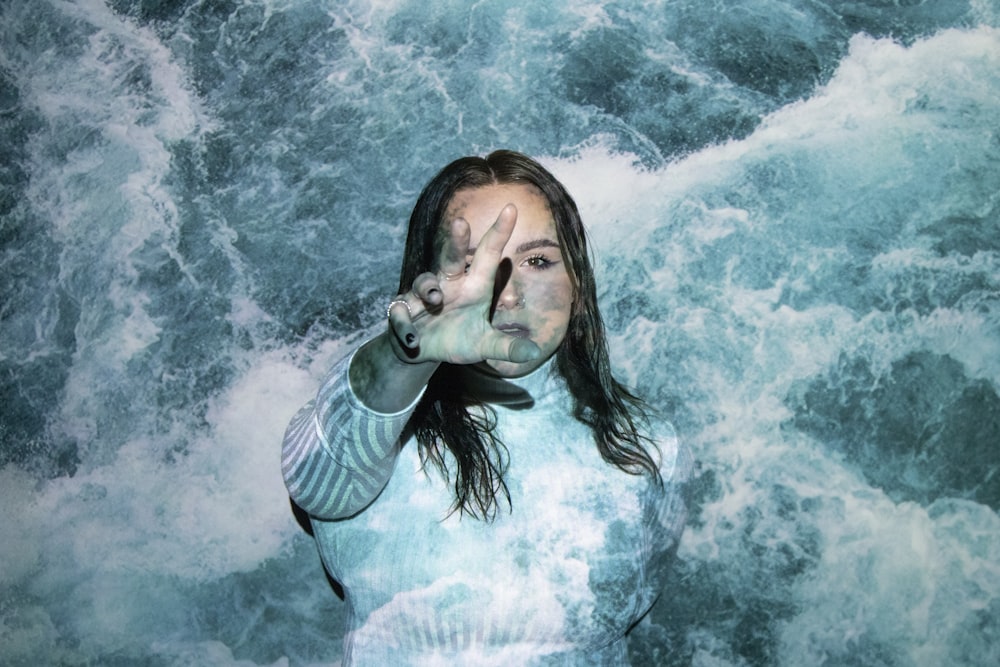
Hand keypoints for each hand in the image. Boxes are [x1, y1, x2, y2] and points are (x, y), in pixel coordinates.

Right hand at [387, 204, 540, 365]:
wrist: (423, 350)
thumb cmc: (457, 339)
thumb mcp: (484, 345)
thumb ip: (506, 348)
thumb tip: (534, 354)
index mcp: (473, 287)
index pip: (489, 255)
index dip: (499, 232)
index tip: (511, 208)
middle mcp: (449, 284)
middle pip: (452, 257)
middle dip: (457, 241)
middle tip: (462, 223)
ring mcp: (423, 296)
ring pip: (424, 281)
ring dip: (428, 288)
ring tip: (435, 300)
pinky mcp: (403, 311)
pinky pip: (400, 312)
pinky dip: (405, 325)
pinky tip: (412, 340)